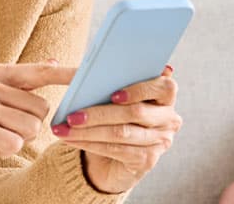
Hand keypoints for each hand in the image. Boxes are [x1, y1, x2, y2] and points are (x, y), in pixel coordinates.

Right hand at [0, 60, 75, 188]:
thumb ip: (24, 83)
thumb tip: (55, 62)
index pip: (39, 71)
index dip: (66, 74)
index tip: (89, 74)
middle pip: (41, 108)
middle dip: (29, 125)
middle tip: (3, 128)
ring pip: (32, 128)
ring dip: (18, 139)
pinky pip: (15, 143)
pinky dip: (6, 150)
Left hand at [53, 65, 181, 193]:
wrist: (114, 157)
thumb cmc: (114, 118)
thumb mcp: (113, 99)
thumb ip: (110, 84)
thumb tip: (83, 74)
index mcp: (165, 96)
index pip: (165, 87)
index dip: (140, 90)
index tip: (113, 95)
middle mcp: (169, 119)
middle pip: (135, 113)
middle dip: (99, 113)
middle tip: (71, 116)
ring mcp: (160, 141)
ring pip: (121, 133)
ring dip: (88, 131)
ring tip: (65, 129)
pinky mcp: (147, 160)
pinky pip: (115, 149)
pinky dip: (90, 144)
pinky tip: (71, 140)